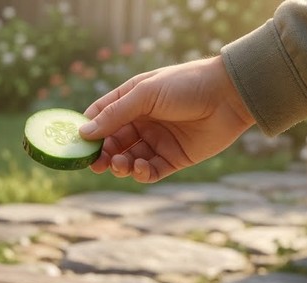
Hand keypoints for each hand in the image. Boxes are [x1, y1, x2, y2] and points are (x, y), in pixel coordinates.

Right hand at [79, 56, 255, 182]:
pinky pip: (149, 172)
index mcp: (132, 101)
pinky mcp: (174, 159)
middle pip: (111, 143)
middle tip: (96, 164)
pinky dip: (140, 174)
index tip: (76, 145)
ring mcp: (157, 141)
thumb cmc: (186, 85)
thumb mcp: (145, 94)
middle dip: (102, 154)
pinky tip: (138, 169)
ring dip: (119, 165)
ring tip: (121, 163)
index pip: (100, 118)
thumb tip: (83, 133)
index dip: (87, 131)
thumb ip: (114, 114)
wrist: (230, 95)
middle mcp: (142, 122)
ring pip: (127, 160)